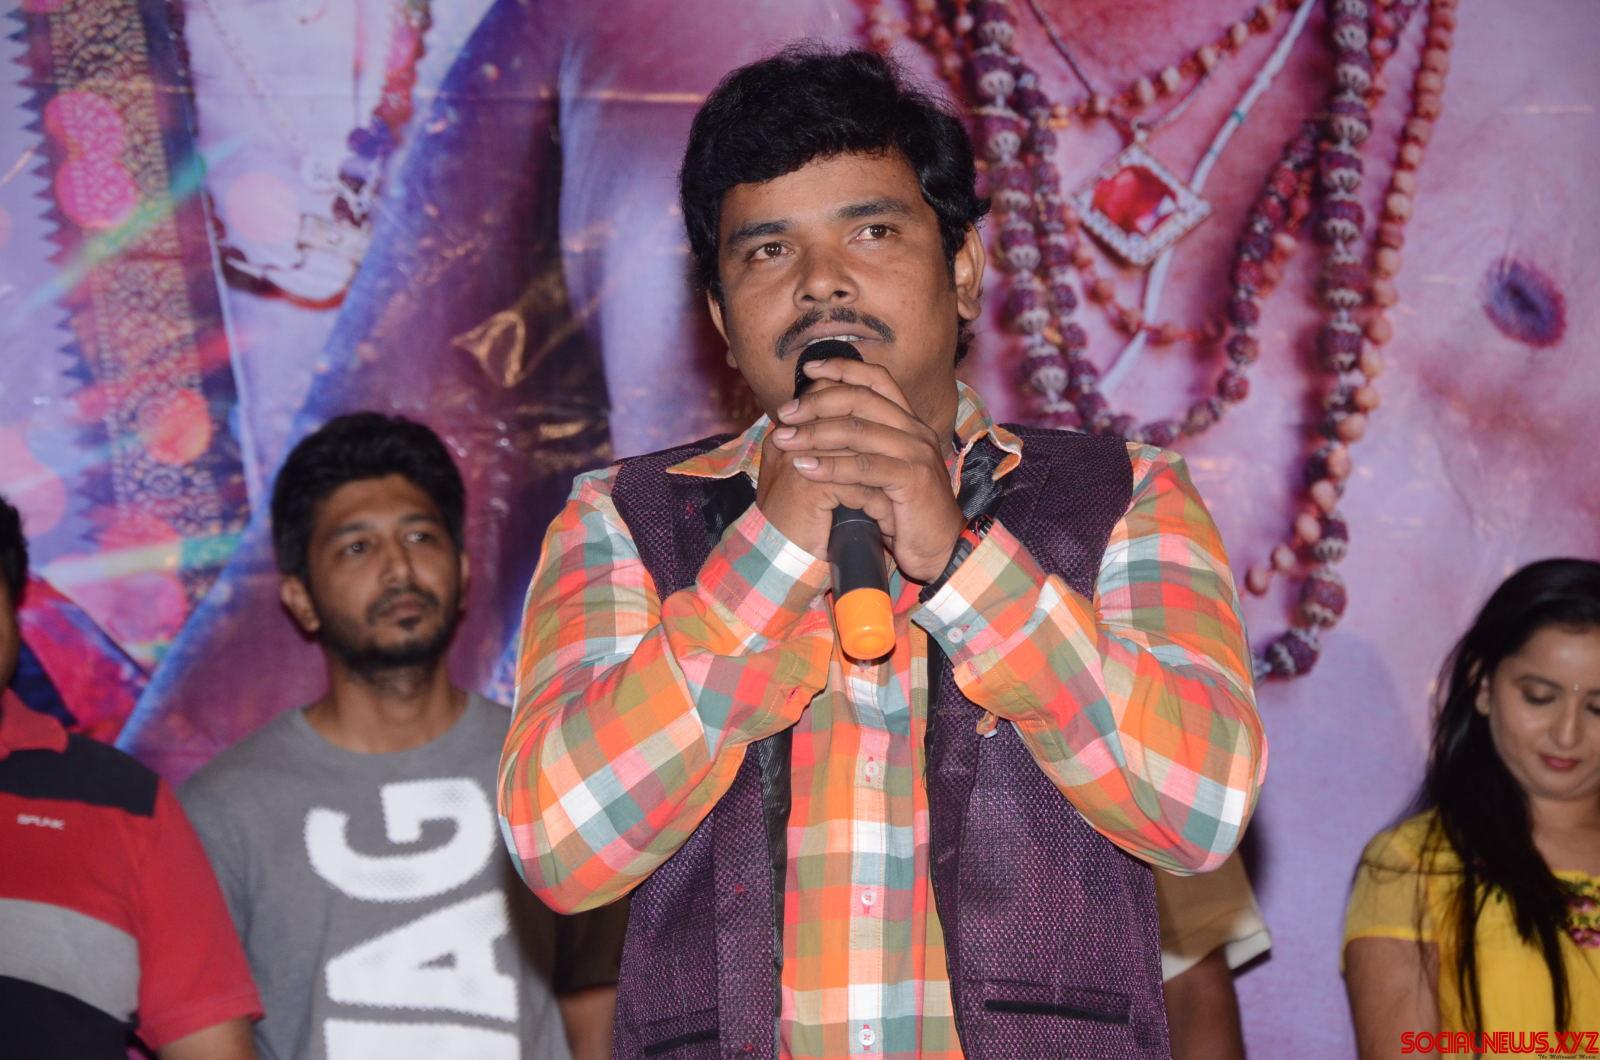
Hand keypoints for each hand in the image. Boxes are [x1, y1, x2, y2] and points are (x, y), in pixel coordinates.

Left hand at [763, 357, 963, 582]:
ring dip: (814, 433)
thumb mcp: (881, 471)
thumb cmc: (904, 513)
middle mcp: (915, 431)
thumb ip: (859, 447)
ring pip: (857, 430)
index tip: (808, 369)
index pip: (877, 379)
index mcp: (909, 423)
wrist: (940, 549)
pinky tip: (803, 468)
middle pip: (861, 399)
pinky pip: (864, 466)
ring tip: (784, 440)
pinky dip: (829, 466)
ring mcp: (917, 454)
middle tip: (785, 413)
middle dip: (817, 403)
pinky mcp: (913, 480)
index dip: (842, 368)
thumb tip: (813, 425)